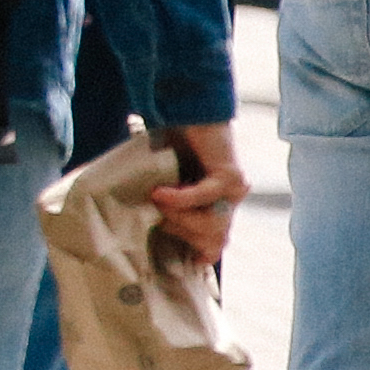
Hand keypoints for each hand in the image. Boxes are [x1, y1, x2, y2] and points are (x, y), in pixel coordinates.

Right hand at [148, 118, 248, 276]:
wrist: (187, 111)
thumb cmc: (167, 146)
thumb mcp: (160, 184)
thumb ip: (157, 205)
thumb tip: (135, 229)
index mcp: (215, 208)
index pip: (215, 247)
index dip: (198, 255)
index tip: (176, 259)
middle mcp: (229, 204)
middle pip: (215, 242)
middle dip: (182, 233)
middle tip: (158, 217)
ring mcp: (233, 192)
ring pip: (213, 226)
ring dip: (180, 217)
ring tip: (157, 200)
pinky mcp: (230, 177)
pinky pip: (205, 197)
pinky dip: (180, 198)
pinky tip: (160, 192)